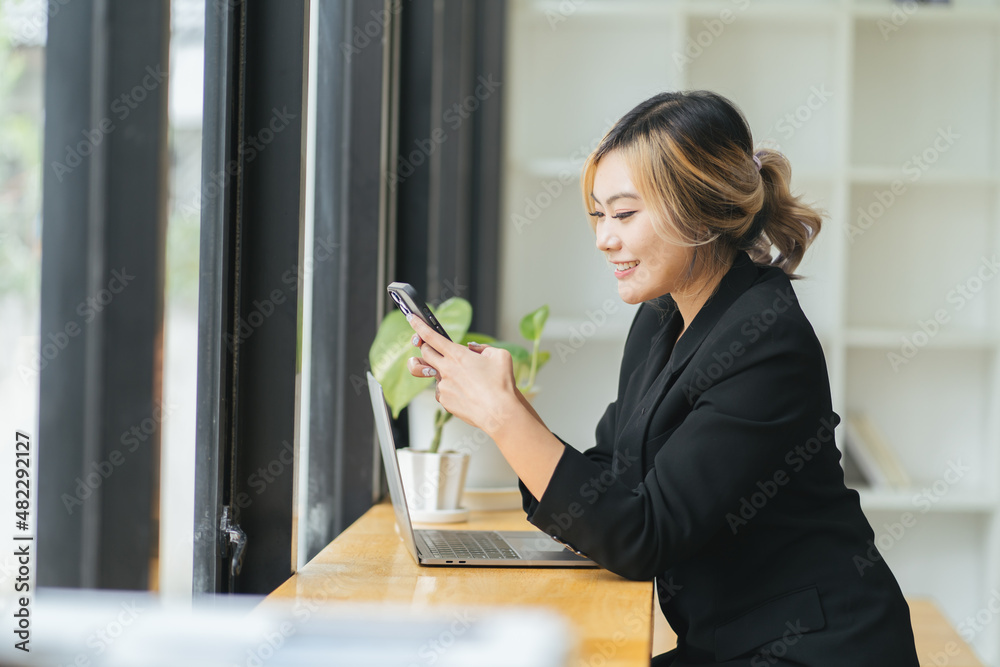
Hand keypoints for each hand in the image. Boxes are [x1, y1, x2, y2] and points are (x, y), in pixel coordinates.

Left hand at [406, 315, 519, 435]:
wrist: (499, 412)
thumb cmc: (501, 384)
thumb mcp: (499, 355)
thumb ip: (483, 348)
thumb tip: (473, 349)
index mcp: (457, 354)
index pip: (430, 336)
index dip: (418, 325)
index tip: (411, 318)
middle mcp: (446, 369)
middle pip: (424, 353)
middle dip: (424, 347)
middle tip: (431, 347)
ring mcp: (443, 386)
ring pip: (434, 374)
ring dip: (443, 372)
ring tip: (459, 378)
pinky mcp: (444, 401)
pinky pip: (442, 391)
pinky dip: (450, 389)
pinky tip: (466, 394)